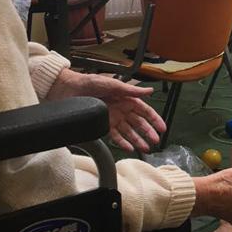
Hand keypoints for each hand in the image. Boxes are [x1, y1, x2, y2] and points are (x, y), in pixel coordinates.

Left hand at [46, 69, 165, 152]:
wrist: (69, 89)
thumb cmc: (91, 83)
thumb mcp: (113, 85)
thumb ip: (131, 90)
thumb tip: (150, 91)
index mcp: (126, 98)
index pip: (145, 111)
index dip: (154, 119)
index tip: (162, 128)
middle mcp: (122, 109)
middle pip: (139, 123)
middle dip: (148, 132)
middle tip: (155, 141)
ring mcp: (113, 118)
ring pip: (129, 132)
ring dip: (138, 140)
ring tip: (145, 148)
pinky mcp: (103, 125)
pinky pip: (115, 136)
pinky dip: (123, 143)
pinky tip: (130, 148)